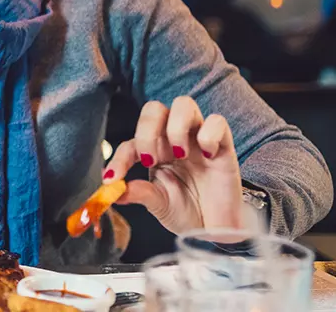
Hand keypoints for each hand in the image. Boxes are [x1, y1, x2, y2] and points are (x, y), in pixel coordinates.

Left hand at [103, 96, 246, 233]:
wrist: (217, 230)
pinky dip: (209, 134)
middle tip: (150, 160)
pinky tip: (207, 156)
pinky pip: (218, 122)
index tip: (112, 179)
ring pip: (184, 104)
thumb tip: (113, 191)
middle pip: (154, 109)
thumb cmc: (187, 212)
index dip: (118, 158)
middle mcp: (173, 139)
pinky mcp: (223, 145)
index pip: (130, 143)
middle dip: (146, 131)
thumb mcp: (159, 204)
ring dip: (176, 127)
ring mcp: (198, 139)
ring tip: (180, 154)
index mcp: (153, 151)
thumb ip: (140, 194)